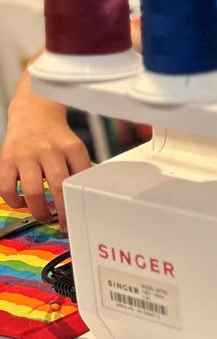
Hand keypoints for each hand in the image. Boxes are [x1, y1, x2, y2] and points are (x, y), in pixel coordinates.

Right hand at [0, 93, 90, 231]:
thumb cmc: (57, 138)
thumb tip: (86, 199)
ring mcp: (25, 155)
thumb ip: (79, 170)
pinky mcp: (6, 160)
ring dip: (39, 210)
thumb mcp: (75, 148)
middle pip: (59, 187)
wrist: (34, 115)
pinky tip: (21, 203)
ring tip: (44, 216)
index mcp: (72, 148)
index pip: (80, 179)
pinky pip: (7, 188)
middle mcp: (49, 150)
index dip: (81, 201)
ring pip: (33, 191)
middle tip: (64, 224)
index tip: (81, 216)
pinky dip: (14, 201)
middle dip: (63, 211)